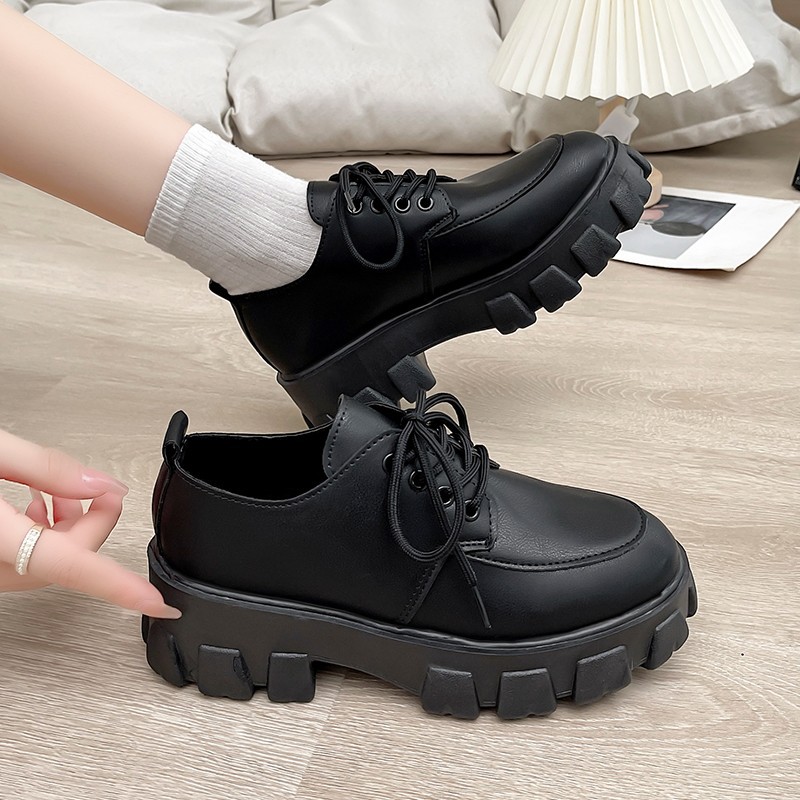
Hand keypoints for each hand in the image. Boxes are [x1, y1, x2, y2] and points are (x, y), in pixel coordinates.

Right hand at [0, 428, 179, 617]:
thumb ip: (45, 467)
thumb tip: (96, 483)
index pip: (73, 568)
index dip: (121, 588)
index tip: (157, 603)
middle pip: (70, 554)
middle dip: (94, 518)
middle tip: (99, 486)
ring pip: (51, 557)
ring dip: (67, 522)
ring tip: (54, 487)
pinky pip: (27, 558)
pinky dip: (43, 530)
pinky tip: (35, 501)